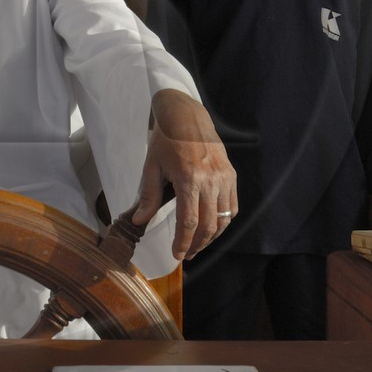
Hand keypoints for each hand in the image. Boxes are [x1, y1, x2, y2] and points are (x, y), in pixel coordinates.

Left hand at [131, 89, 235, 260]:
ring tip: (198, 245)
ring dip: (212, 237)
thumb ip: (148, 197)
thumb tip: (139, 221)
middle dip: (197, 245)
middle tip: (186, 254)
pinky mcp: (231, 175)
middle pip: (208, 225)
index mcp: (189, 179)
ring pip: (224, 219)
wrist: (186, 115)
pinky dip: (224, 221)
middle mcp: (210, 180)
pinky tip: (212, 227)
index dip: (183, 242)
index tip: (177, 255)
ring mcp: (224, 177)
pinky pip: (232, 206)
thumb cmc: (165, 140)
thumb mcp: (152, 167)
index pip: (189, 221)